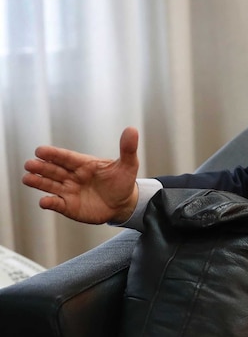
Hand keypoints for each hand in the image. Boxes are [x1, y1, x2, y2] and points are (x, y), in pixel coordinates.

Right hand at [22, 127, 139, 223]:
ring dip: (38, 182)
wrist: (124, 204)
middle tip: (30, 164)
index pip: (67, 158)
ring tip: (27, 178)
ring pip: (50, 185)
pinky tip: (44, 201)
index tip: (40, 150)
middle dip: (41, 167)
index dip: (54, 154)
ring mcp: (69, 191)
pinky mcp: (69, 206)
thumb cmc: (122, 182)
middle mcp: (73, 176)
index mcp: (84, 164)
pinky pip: (57, 203)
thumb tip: (132, 130)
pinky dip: (50, 203)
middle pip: (54, 170)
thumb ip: (127, 149)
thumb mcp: (128, 165)